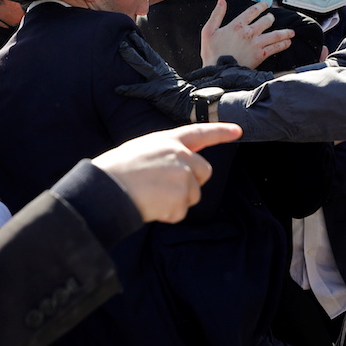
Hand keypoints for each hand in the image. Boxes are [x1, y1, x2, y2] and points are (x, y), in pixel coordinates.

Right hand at [93, 124, 242, 222]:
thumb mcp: (142, 149)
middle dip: (192, 183)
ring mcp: (183, 177)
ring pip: (192, 196)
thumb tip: (176, 170)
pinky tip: (150, 205)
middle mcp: (181, 156)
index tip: (238, 131)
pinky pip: (180, 213)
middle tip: (163, 187)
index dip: (220, 132)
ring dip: (176, 201)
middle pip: (204, 172)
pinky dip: (167, 215)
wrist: (107, 188)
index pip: (200, 133)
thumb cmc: (117, 169)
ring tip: (150, 195)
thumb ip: (165, 154)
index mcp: (169, 140)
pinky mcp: (181, 198)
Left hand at [117, 31, 197, 123]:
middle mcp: (160, 72)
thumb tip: (160, 76)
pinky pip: (139, 90)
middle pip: (146, 53)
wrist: (193, 104)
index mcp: (164, 69)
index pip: (150, 54)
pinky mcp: (155, 92)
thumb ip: (165, 77)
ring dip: (130, 55)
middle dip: (135, 43)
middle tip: (124, 35)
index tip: (132, 35)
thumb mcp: (174, 82)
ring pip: (141, 64)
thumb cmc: (185, 97)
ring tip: (119, 47)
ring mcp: (157, 80)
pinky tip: (117, 89)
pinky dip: (128, 89)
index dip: (141, 44)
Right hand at [200, 0, 293, 67]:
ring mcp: (256, 44)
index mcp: (237, 25)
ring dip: (284, 32)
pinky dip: (283, 45)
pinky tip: (288, 43)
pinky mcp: (260, 55)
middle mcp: (249, 32)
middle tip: (272, 18)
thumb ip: (216, 15)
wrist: (218, 71)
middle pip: (266, 21)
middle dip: (270, 18)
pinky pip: (275, 48)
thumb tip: (222, 1)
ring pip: (275, 35)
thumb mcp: (208, 31)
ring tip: (291, 32)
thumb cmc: (211, 52)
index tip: (265, 4)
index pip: (252, 11)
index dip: (260, 6)